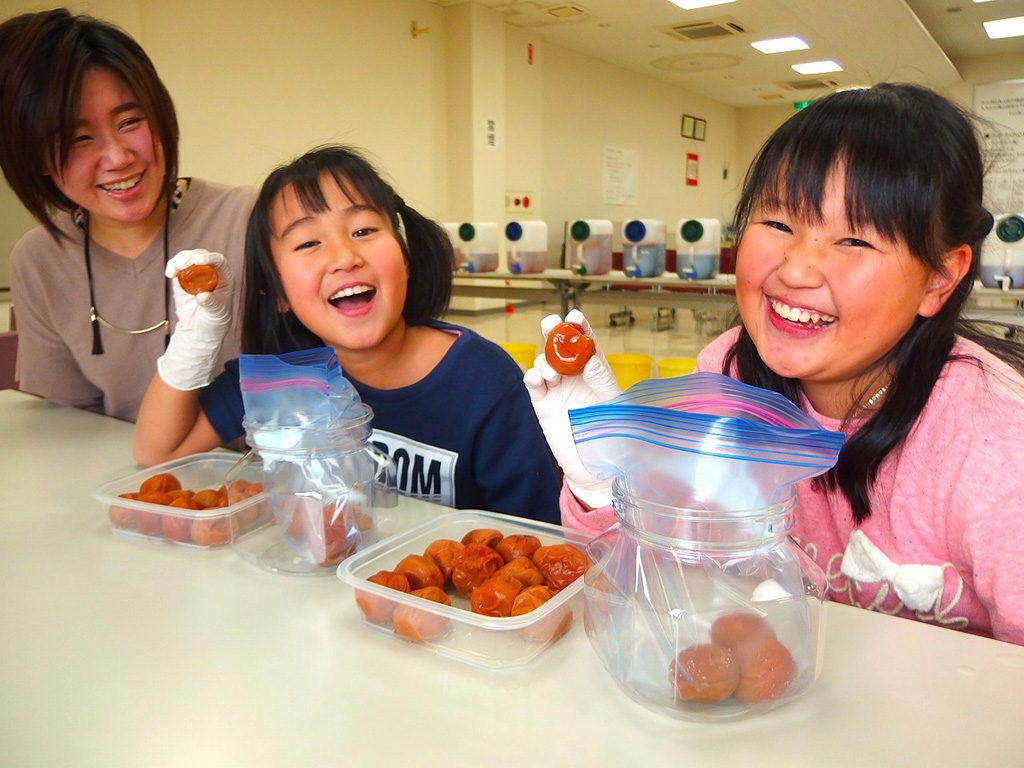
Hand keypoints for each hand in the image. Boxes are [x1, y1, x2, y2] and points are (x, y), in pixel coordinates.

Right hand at [157, 249, 233, 390]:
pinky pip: (177, 268)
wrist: (200, 330)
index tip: (198, 261)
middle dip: (190, 257)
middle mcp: (211, 272)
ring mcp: (195, 275)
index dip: (210, 257)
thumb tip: (202, 296)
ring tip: (173, 270)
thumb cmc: (215, 321)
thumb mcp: (216, 313)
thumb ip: (211, 303)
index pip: (219, 261)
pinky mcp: (182, 280)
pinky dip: (172, 267)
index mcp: (224, 277)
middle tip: (182, 265)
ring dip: (179, 260)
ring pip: (187, 258)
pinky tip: (170, 273)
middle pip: (200, 255)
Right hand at [524, 309, 619, 507]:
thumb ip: (602, 380)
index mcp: (596, 372)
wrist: (598, 468)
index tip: (575, 316)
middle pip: (560, 348)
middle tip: (550, 324)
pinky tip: (537, 379)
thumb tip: (590, 356)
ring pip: (544, 364)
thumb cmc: (615, 436)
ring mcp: (557, 391)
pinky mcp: (543, 407)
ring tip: (552, 373)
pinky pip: (533, 387)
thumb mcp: (614, 405)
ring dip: (544, 360)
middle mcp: (575, 377)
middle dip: (553, 332)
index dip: (580, 328)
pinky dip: (532, 378)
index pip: (587, 344)